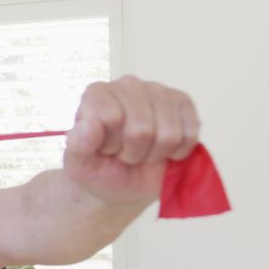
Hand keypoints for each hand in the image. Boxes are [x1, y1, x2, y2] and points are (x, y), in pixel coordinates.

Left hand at [64, 76, 199, 206]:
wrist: (125, 183)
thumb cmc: (100, 169)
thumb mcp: (79, 165)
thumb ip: (78, 145)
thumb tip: (90, 124)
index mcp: (97, 93)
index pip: (111, 118)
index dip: (110, 144)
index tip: (104, 148)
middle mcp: (127, 84)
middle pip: (141, 128)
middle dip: (133, 151)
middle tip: (124, 152)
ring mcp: (157, 90)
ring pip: (168, 133)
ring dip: (155, 153)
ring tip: (142, 151)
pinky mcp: (183, 102)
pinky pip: (190, 134)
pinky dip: (177, 152)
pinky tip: (163, 149)